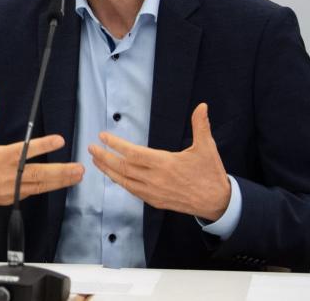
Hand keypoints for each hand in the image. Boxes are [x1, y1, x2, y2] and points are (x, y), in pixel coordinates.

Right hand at [0, 88, 83, 207]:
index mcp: (0, 157)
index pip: (26, 150)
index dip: (43, 145)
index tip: (59, 140)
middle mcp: (8, 175)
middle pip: (40, 174)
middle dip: (61, 172)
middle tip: (79, 168)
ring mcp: (11, 189)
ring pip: (40, 186)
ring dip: (60, 181)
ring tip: (77, 176)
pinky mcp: (12, 198)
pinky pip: (33, 193)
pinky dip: (48, 188)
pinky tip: (60, 184)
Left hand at [88, 102, 231, 220]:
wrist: (218, 203)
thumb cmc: (210, 173)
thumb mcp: (207, 148)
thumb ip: (201, 125)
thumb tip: (202, 105)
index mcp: (165, 164)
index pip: (133, 154)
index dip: (116, 145)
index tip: (102, 137)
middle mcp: (155, 179)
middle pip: (123, 168)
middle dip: (104, 157)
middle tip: (90, 148)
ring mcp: (154, 192)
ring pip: (124, 181)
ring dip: (108, 170)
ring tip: (96, 161)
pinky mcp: (155, 201)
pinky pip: (132, 191)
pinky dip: (120, 182)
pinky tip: (114, 176)